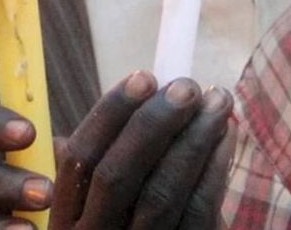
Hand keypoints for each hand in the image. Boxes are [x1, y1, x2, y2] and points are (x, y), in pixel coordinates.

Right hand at [52, 72, 233, 229]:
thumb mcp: (94, 208)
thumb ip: (97, 166)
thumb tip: (126, 102)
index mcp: (65, 219)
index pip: (78, 158)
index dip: (110, 113)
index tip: (144, 76)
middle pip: (117, 175)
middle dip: (155, 123)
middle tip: (188, 86)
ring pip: (163, 194)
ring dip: (195, 140)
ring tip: (218, 102)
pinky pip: (200, 214)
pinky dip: (216, 169)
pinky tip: (226, 137)